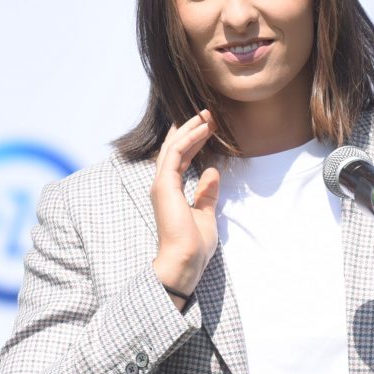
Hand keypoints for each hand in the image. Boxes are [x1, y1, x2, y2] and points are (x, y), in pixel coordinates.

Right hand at [151, 111, 219, 306]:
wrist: (184, 260)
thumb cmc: (194, 245)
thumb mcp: (206, 214)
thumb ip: (207, 193)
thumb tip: (212, 172)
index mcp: (171, 192)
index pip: (180, 159)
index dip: (194, 141)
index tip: (208, 128)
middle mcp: (163, 185)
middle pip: (174, 148)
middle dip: (190, 129)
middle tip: (207, 113)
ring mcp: (161, 184)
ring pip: (173, 146)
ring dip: (190, 128)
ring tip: (206, 115)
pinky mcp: (164, 185)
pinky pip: (176, 154)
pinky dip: (189, 138)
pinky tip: (202, 129)